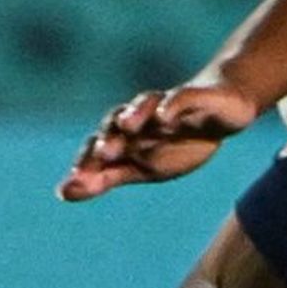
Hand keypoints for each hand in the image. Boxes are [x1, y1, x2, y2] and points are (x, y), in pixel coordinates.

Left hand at [58, 79, 258, 201]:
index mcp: (126, 136)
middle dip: (109, 138)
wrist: (224, 108)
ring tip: (127, 125)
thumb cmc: (179, 140)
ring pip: (146, 104)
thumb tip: (61, 192)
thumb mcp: (142, 167)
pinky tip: (165, 117)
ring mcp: (167, 104)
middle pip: (118, 122)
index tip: (72, 185)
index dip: (87, 162)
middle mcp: (141, 116)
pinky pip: (181, 97)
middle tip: (101, 154)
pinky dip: (172, 105)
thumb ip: (104, 177)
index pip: (100, 145)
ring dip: (136, 113)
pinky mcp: (196, 95)